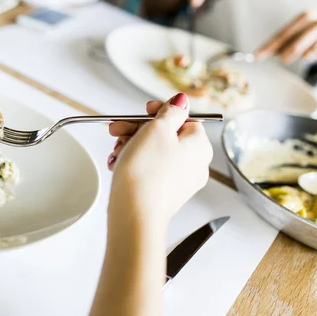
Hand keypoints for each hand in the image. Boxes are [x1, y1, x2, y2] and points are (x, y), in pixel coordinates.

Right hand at [107, 94, 212, 226]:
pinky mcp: (164, 194)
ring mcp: (180, 182)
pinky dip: (134, 163)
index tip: (144, 111)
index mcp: (200, 146)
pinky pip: (150, 170)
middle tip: (118, 129)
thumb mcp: (158, 129)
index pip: (185, 119)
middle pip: (167, 135)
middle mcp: (195, 165)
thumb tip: (182, 101)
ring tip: (115, 149)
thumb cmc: (147, 171)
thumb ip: (171, 111)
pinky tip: (117, 163)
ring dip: (132, 145)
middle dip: (138, 130)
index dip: (162, 112)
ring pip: (155, 153)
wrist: (134, 214)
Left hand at [256, 11, 316, 63]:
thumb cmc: (315, 31)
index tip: (258, 55)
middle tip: (284, 60)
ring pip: (312, 51)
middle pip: (299, 42)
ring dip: (306, 56)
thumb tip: (264, 53)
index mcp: (305, 16)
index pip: (284, 33)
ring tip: (308, 53)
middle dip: (288, 53)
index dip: (270, 46)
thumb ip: (284, 41)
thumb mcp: (301, 31)